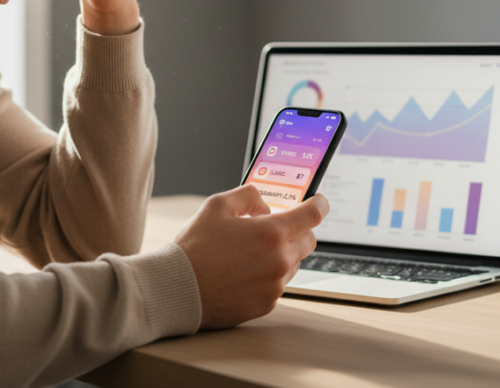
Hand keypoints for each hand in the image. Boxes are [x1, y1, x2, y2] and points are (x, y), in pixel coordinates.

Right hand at [174, 185, 328, 329]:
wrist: (180, 289)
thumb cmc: (196, 247)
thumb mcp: (217, 205)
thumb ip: (247, 195)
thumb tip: (265, 205)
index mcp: (271, 233)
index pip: (312, 215)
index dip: (319, 204)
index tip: (319, 201)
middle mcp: (279, 261)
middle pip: (309, 241)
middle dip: (298, 230)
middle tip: (276, 227)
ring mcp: (275, 285)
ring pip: (293, 263)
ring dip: (281, 254)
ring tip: (250, 252)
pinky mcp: (266, 303)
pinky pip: (278, 284)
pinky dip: (268, 274)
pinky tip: (243, 271)